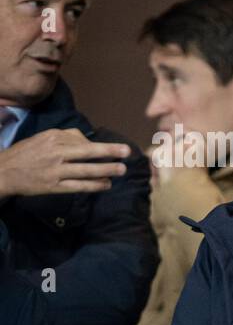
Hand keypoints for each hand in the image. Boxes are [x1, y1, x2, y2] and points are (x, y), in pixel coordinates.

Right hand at [0, 128, 129, 197]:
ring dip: (106, 170)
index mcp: (52, 138)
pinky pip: (79, 186)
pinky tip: (107, 184)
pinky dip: (95, 185)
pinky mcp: (54, 186)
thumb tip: (88, 140)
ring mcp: (55, 171)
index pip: (81, 140)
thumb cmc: (27, 153)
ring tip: (122, 170)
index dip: (99, 146)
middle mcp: (55, 153)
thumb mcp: (42, 138)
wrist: (5, 171)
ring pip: (86, 170)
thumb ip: (65, 137)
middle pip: (87, 152)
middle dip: (109, 151)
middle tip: (128, 152)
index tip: (115, 148)